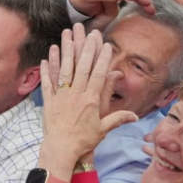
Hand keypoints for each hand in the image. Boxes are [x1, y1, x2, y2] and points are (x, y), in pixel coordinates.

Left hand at [39, 24, 137, 174]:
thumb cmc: (84, 141)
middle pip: (81, 67)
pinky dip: (47, 69)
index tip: (104, 44)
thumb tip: (136, 115)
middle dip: (85, 47)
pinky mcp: (49, 101)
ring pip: (63, 70)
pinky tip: (47, 56)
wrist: (61, 151)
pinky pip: (47, 82)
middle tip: (87, 31)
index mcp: (90, 100)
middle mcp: (75, 95)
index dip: (101, 58)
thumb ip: (118, 119)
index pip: (98, 74)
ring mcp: (61, 96)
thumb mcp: (103, 130)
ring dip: (65, 51)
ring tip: (66, 35)